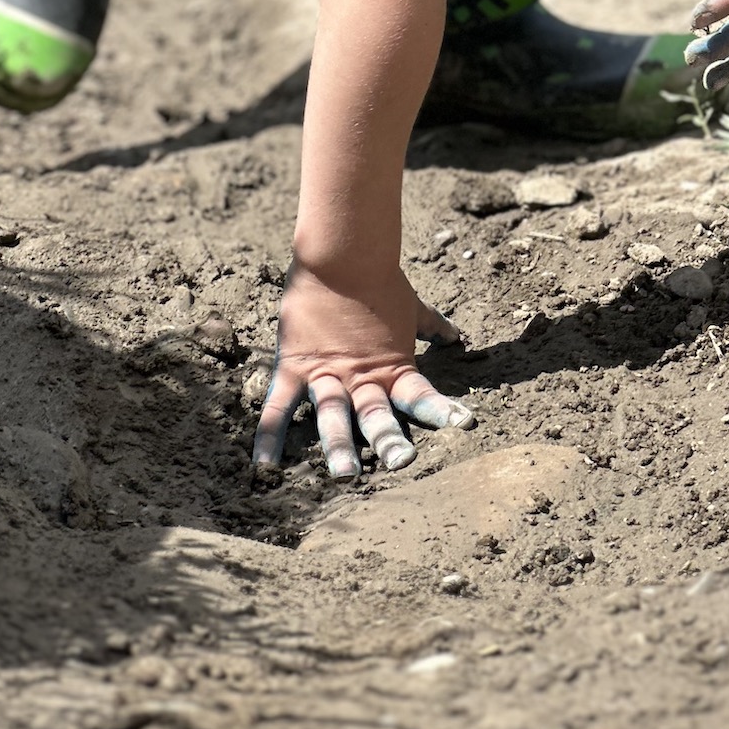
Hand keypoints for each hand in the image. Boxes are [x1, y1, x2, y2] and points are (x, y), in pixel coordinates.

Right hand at [251, 261, 473, 481]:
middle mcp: (360, 377)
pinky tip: (264, 466)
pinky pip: (279, 406)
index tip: (464, 425)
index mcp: (390, 365)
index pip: (420, 395)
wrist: (340, 254)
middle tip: (401, 463)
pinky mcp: (294, 367)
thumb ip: (430, 325)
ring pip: (333, 416)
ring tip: (345, 474)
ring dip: (338, 445)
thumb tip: (455, 335)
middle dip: (388, 440)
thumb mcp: (410, 307)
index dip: (441, 410)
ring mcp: (326, 374)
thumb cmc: (379, 280)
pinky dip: (269, 435)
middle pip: (376, 414)